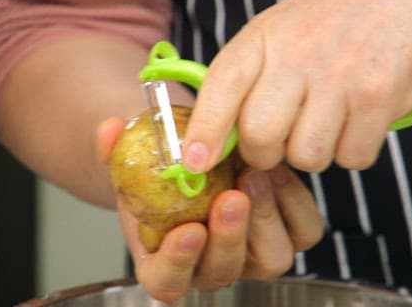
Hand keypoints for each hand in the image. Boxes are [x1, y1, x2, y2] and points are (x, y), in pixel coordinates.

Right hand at [97, 117, 323, 302]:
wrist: (200, 161)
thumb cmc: (165, 171)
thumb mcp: (135, 158)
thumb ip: (117, 147)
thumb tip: (108, 129)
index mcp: (166, 260)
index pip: (168, 282)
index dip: (178, 263)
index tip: (188, 231)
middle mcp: (211, 264)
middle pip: (223, 270)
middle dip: (230, 234)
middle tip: (232, 195)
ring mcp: (252, 253)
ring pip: (271, 259)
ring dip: (265, 218)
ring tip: (255, 175)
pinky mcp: (286, 233)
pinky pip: (303, 232)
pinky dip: (295, 203)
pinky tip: (278, 171)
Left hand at [182, 0, 411, 173]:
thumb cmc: (343, 15)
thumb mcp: (284, 26)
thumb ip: (253, 74)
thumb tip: (219, 135)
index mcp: (266, 35)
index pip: (221, 87)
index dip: (203, 132)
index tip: (194, 163)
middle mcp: (297, 54)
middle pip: (259, 137)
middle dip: (268, 155)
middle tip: (284, 141)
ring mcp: (339, 76)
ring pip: (307, 156)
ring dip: (317, 152)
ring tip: (332, 122)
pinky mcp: (379, 97)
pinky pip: (352, 157)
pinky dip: (356, 149)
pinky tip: (362, 121)